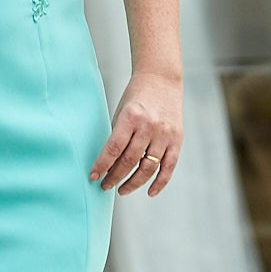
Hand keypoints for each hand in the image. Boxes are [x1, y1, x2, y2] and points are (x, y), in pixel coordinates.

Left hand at [90, 71, 181, 196]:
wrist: (161, 79)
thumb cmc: (135, 96)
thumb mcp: (122, 111)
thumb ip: (117, 135)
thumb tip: (107, 165)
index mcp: (131, 116)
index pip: (113, 148)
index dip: (102, 166)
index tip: (93, 177)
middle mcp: (149, 126)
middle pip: (130, 161)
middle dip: (115, 177)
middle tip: (105, 186)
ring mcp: (165, 134)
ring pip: (148, 168)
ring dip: (133, 183)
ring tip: (122, 190)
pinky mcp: (177, 140)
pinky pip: (169, 167)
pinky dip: (159, 183)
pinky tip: (149, 192)